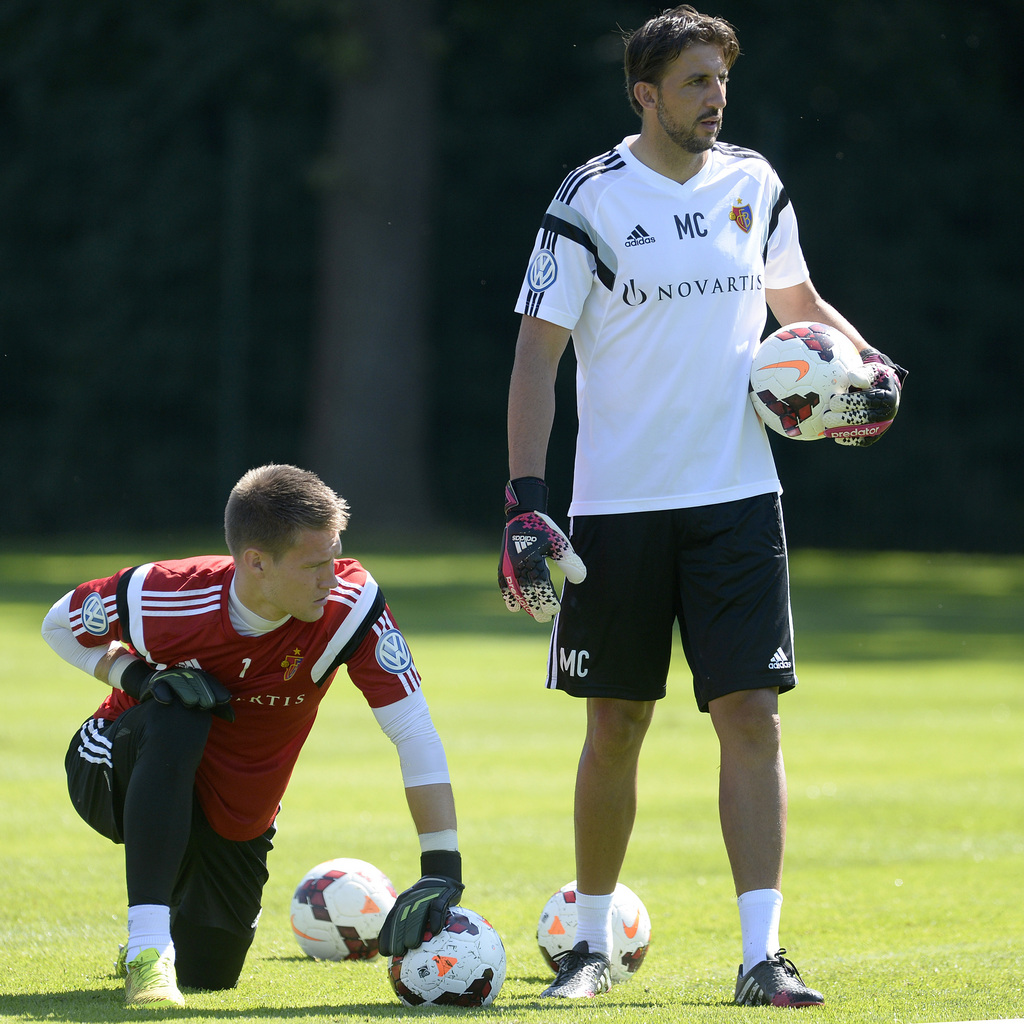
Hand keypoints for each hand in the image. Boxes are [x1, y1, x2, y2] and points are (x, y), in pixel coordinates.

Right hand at [138, 667, 234, 720]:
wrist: (159, 701)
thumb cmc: (184, 705)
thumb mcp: (200, 707)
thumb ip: (216, 709)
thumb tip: (233, 718)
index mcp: (197, 679)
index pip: (209, 681)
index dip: (217, 689)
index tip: (226, 699)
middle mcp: (184, 676)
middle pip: (195, 680)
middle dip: (203, 691)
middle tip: (209, 704)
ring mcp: (168, 679)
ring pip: (177, 680)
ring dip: (185, 690)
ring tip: (192, 702)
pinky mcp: (154, 685)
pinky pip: (157, 686)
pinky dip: (161, 692)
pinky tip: (167, 701)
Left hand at [377, 875, 463, 956]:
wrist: (441, 872)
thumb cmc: (427, 896)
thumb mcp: (413, 904)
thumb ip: (407, 922)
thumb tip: (400, 949)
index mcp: (402, 903)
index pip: (391, 921)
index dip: (387, 936)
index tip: (385, 952)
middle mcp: (411, 899)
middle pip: (402, 918)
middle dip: (397, 936)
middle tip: (398, 952)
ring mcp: (426, 896)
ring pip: (417, 913)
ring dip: (413, 929)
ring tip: (412, 946)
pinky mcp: (441, 894)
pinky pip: (438, 907)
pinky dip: (436, 919)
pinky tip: (436, 931)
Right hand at [498, 478, 585, 623]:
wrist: (522, 515)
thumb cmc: (543, 529)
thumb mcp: (560, 543)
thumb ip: (570, 561)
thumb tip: (580, 580)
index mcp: (532, 560)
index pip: (540, 587)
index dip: (548, 600)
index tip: (556, 610)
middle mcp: (517, 566)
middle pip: (527, 593)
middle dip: (536, 607)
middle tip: (545, 618)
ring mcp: (508, 567)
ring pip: (515, 592)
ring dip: (524, 605)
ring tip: (533, 614)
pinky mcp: (503, 565)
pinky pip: (504, 585)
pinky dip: (508, 596)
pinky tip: (513, 607)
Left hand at [824, 347, 907, 445]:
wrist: (885, 391)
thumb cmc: (874, 379)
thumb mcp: (872, 371)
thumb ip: (863, 373)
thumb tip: (852, 376)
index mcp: (887, 397)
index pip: (866, 401)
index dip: (848, 402)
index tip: (833, 402)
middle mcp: (887, 413)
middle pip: (863, 418)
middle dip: (843, 419)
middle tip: (827, 418)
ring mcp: (883, 426)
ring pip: (863, 431)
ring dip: (844, 432)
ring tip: (827, 430)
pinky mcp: (876, 434)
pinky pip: (864, 440)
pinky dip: (851, 440)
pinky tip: (837, 438)